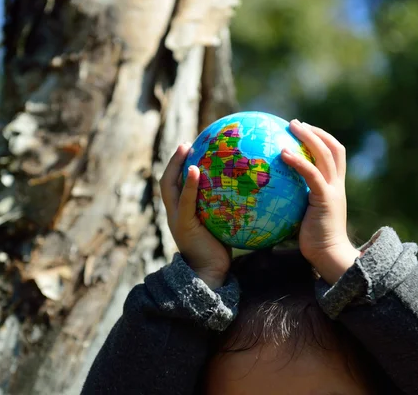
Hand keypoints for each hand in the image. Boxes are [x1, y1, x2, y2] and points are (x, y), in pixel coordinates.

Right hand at [160, 144, 231, 288]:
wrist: (210, 274)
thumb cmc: (219, 253)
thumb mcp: (221, 227)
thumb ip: (227, 211)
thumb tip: (251, 194)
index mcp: (181, 214)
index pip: (175, 186)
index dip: (178, 168)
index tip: (189, 149)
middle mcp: (174, 214)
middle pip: (166, 182)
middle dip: (173, 161)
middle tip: (185, 143)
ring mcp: (176, 218)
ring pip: (169, 186)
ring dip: (175, 165)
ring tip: (185, 148)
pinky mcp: (183, 224)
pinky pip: (185, 200)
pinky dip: (188, 184)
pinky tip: (194, 170)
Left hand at [281, 120, 360, 283]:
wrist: (330, 255)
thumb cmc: (314, 240)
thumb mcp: (305, 215)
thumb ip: (296, 201)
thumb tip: (273, 194)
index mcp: (334, 187)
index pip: (334, 155)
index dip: (322, 139)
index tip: (304, 130)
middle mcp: (337, 185)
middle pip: (333, 148)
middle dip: (315, 132)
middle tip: (295, 123)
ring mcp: (333, 190)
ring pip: (325, 154)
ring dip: (308, 137)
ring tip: (291, 127)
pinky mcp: (325, 199)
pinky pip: (311, 174)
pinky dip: (298, 161)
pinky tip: (283, 153)